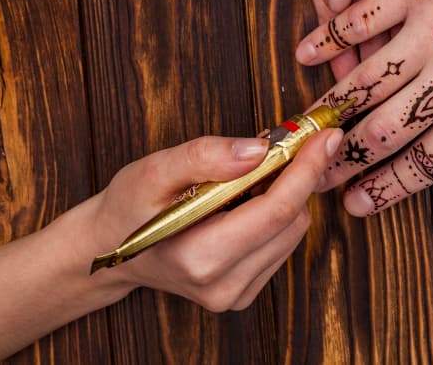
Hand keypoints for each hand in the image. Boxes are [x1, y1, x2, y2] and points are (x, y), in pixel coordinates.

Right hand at [89, 128, 340, 310]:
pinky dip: (275, 216)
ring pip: (292, 232)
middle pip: (291, 221)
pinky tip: (246, 202)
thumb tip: (260, 149)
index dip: (306, 170)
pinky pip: (281, 244)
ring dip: (285, 196)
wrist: (108, 248)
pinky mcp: (243, 294)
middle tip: (280, 145)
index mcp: (199, 257)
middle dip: (295, 177)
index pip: (276, 211)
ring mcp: (233, 295)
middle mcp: (222, 285)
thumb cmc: (128, 206)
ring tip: (250, 176)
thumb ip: (205, 156)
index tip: (325, 138)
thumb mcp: (154, 170)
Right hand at [294, 0, 432, 214]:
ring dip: (331, 111)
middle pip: (387, 132)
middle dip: (348, 160)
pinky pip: (361, 20)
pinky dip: (329, 39)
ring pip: (367, 82)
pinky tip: (304, 54)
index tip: (357, 204)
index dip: (388, 188)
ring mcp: (428, 31)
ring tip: (305, 129)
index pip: (430, 162)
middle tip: (319, 176)